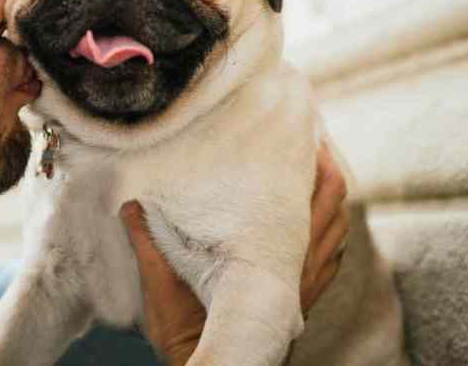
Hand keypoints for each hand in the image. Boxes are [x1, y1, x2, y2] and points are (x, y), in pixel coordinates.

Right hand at [119, 142, 349, 365]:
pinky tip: (312, 218)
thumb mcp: (163, 288)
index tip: (303, 131)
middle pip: (334, 206)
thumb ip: (148, 243)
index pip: (310, 198)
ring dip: (329, 196)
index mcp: (273, 258)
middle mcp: (299, 268)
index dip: (314, 162)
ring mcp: (304, 283)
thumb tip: (130, 204)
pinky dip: (330, 229)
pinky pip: (330, 255)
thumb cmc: (190, 336)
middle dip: (327, 168)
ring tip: (314, 166)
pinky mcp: (302, 297)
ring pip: (337, 229)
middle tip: (312, 137)